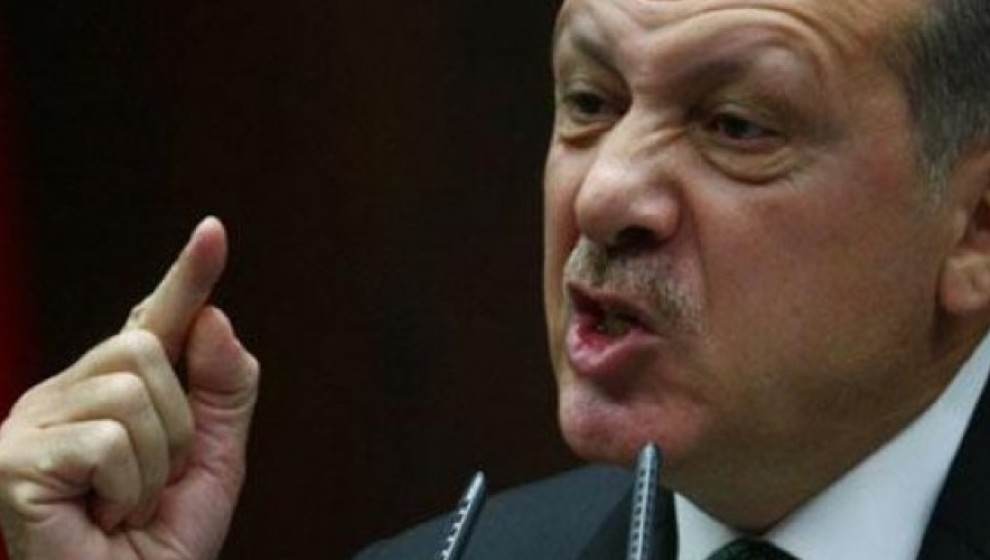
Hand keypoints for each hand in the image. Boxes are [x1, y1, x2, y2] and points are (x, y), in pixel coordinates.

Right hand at [0, 217, 259, 559]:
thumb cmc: (159, 542)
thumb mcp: (212, 460)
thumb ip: (222, 389)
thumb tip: (215, 316)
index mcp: (112, 390)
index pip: (156, 321)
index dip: (187, 277)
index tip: (214, 230)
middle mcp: (64, 394)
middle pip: (145, 348)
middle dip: (177, 425)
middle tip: (150, 484)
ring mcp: (30, 424)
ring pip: (130, 391)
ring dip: (155, 464)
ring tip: (123, 506)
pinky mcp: (11, 460)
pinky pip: (108, 441)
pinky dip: (127, 488)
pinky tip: (100, 517)